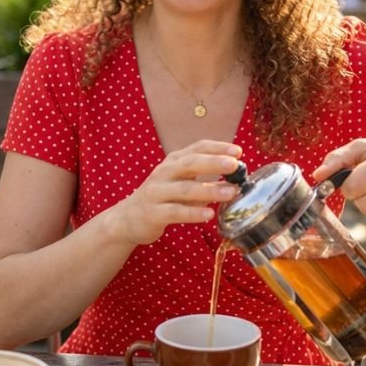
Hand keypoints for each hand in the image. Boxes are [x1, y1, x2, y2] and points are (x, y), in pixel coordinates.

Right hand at [119, 140, 241, 244]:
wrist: (127, 218)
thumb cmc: (161, 198)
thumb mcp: (181, 183)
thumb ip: (205, 180)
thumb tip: (235, 180)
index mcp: (173, 162)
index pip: (197, 148)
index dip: (217, 147)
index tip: (238, 151)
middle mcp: (164, 173)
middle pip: (190, 163)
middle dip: (214, 162)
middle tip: (235, 165)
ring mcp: (156, 192)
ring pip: (184, 189)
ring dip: (209, 190)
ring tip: (230, 192)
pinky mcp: (152, 213)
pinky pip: (174, 212)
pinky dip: (192, 213)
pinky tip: (208, 214)